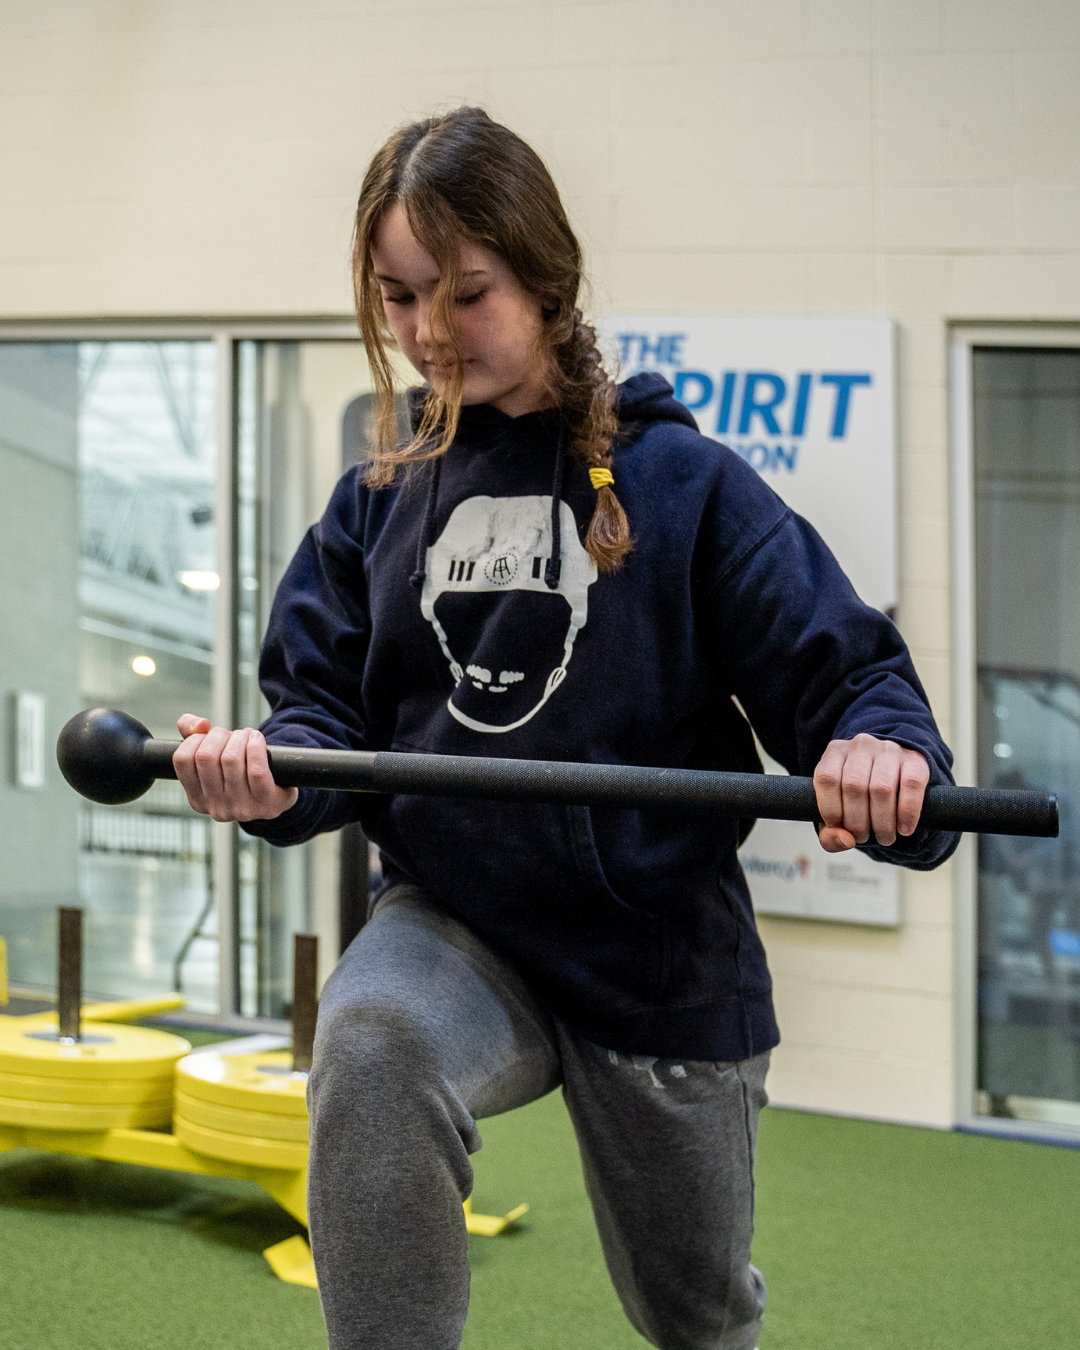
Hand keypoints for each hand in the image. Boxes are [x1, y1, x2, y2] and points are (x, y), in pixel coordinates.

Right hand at [173, 715, 298, 822]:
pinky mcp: (265, 803)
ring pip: (231, 759)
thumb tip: (198, 725)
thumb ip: (192, 735)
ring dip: (240, 737)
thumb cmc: (241, 772)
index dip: (195, 739)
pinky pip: (256, 770)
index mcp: (197, 799)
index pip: (182, 760)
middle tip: (232, 735)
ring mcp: (240, 808)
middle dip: (219, 735)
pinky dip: (256, 747)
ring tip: (247, 736)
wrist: (277, 794)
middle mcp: (216, 808)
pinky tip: (257, 739)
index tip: (209, 737)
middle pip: (206, 756)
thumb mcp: (214, 758)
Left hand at [813, 733, 928, 851]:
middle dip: (857, 822)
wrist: (894, 776)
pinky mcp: (915, 759)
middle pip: (854, 786)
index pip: (826, 778)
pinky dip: (908, 812)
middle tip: (863, 838)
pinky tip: (904, 829)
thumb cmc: (858, 799)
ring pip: (881, 788)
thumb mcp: (837, 814)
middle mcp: (861, 745)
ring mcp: (889, 750)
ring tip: (884, 837)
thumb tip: (846, 840)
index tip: (840, 828)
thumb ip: (829, 835)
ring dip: (882, 822)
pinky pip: (911, 785)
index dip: (831, 808)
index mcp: (835, 752)